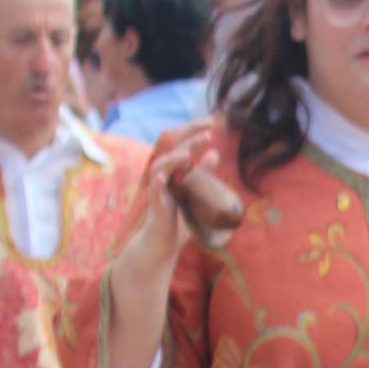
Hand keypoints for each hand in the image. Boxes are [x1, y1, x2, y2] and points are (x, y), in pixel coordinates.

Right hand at [126, 121, 220, 270]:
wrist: (164, 244)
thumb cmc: (179, 218)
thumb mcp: (196, 194)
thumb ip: (203, 174)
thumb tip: (215, 153)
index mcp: (175, 169)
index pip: (182, 143)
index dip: (195, 131)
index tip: (213, 123)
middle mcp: (164, 174)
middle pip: (171, 148)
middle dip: (189, 137)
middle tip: (209, 130)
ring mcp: (158, 189)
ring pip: (160, 167)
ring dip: (173, 159)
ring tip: (187, 154)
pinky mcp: (155, 206)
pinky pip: (154, 192)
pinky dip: (158, 183)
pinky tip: (165, 176)